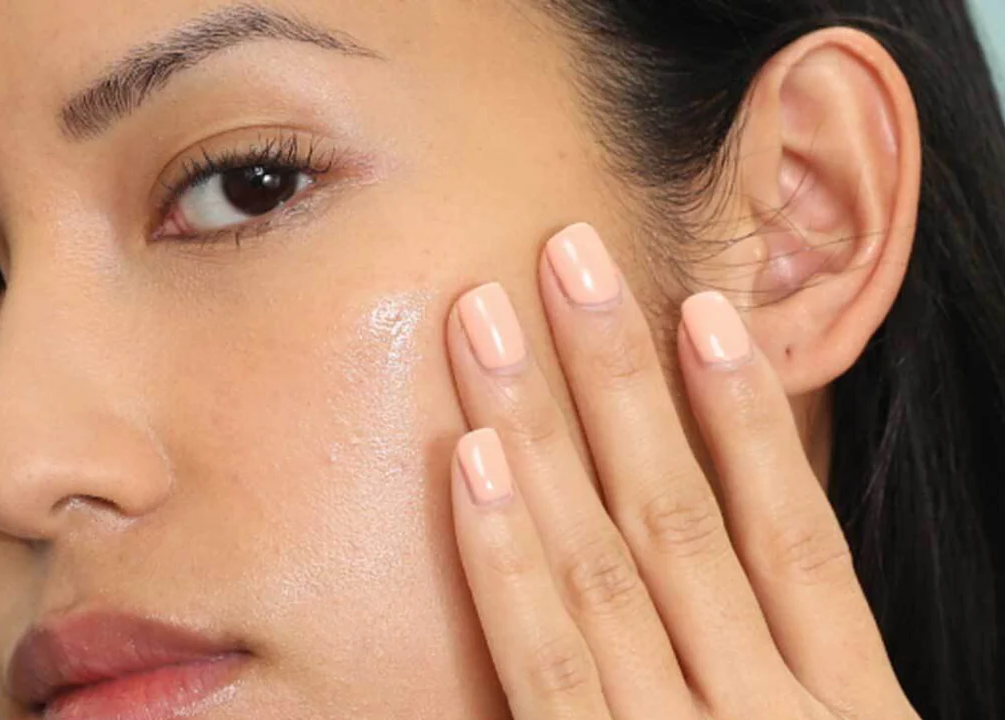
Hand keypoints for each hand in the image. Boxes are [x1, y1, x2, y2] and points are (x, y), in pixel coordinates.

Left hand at [446, 223, 918, 718]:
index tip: (702, 307)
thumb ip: (780, 672)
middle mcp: (769, 715)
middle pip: (683, 521)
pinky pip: (545, 663)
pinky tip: (474, 457)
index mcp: (848, 708)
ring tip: (490, 319)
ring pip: (604, 567)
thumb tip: (734, 538)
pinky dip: (505, 559)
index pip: (798, 540)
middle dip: (618, 376)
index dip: (749, 415)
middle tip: (567, 253)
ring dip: (542, 430)